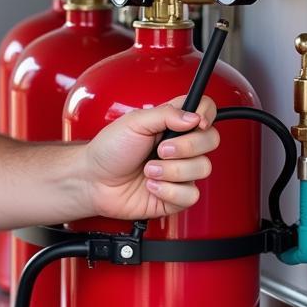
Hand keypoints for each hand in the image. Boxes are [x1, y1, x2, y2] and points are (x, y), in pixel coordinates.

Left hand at [80, 95, 219, 220]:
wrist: (94, 181)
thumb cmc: (108, 149)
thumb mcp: (133, 122)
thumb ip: (165, 114)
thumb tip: (193, 117)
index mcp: (171, 123)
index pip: (205, 110)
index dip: (207, 114)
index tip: (197, 122)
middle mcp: (180, 146)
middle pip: (211, 140)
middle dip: (186, 147)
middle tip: (160, 149)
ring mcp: (181, 171)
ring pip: (202, 169)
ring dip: (171, 170)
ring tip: (149, 170)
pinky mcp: (177, 195)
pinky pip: (191, 195)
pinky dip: (168, 191)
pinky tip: (151, 186)